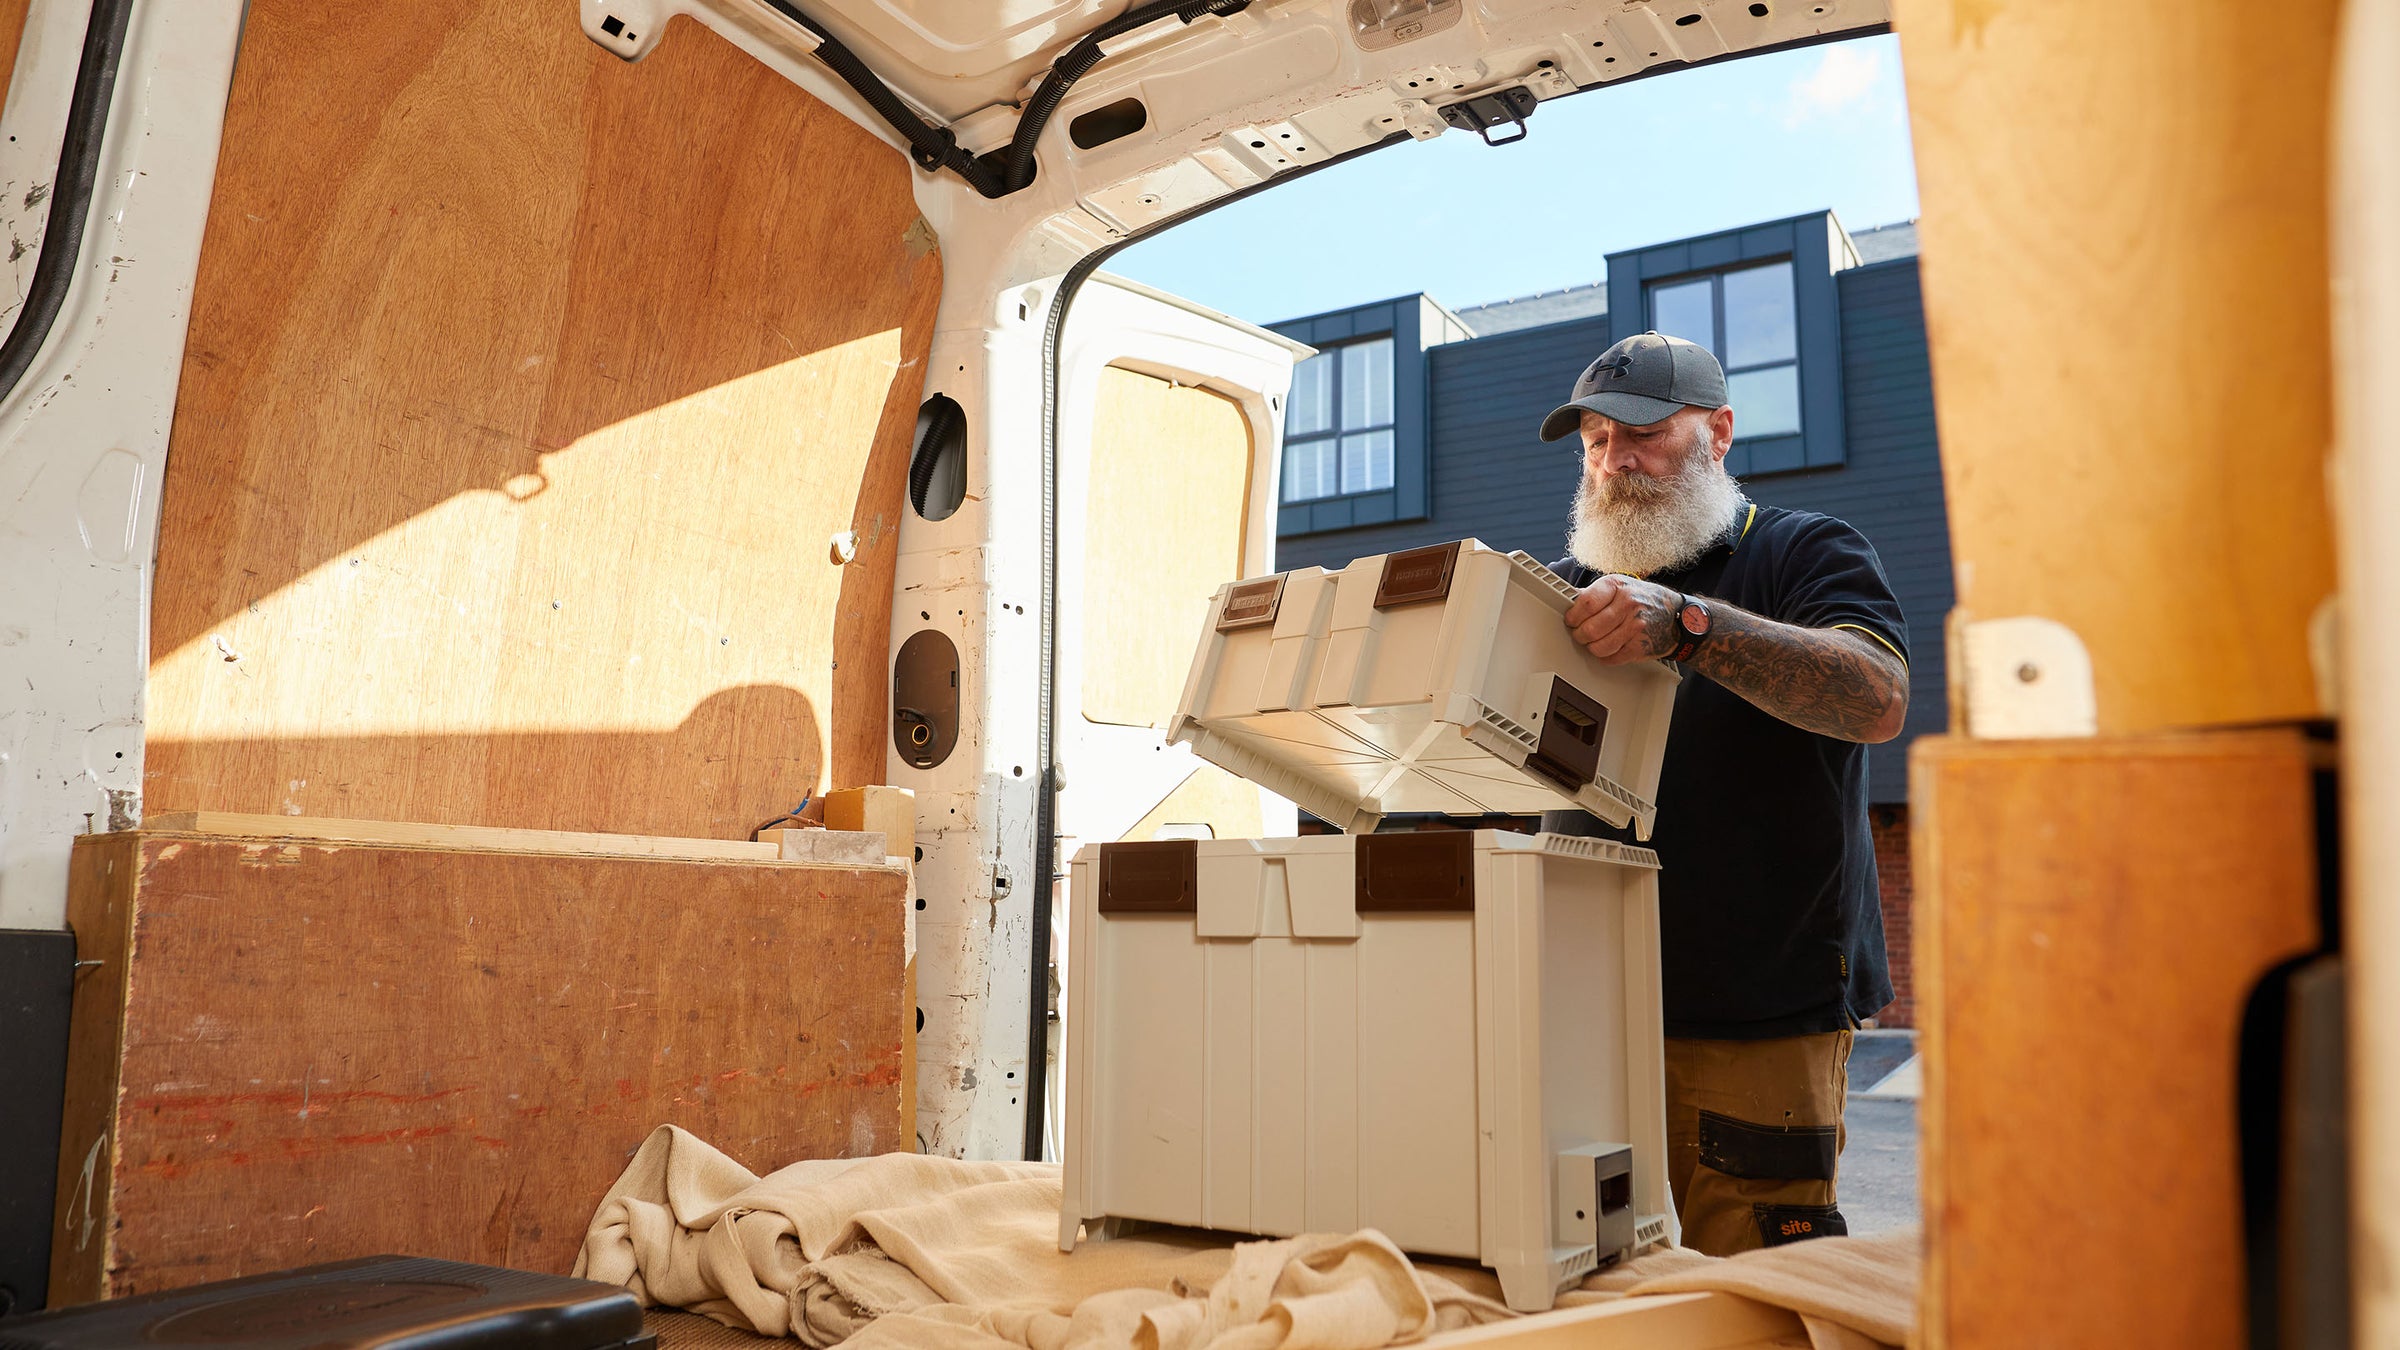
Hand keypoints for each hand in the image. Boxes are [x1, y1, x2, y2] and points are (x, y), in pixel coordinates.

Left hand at [1563, 575, 1681, 663]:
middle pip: (1590, 628)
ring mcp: (1636, 626)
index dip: (1573, 616)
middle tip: (1581, 634)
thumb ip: (1594, 594)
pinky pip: (1612, 658)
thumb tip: (1569, 601)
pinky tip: (1609, 648)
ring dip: (1592, 648)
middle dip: (1580, 635)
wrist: (1678, 617)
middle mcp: (1628, 604)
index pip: (1585, 604)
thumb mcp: (1620, 587)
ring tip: (1594, 642)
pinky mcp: (1640, 646)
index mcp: (1618, 586)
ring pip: (1599, 647)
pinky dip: (1606, 657)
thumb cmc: (1645, 600)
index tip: (1571, 620)